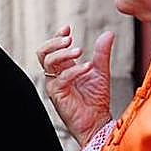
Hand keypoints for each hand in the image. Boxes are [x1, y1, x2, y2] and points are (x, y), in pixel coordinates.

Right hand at [37, 26, 113, 144]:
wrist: (97, 122)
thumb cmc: (96, 100)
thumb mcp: (101, 71)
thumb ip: (102, 53)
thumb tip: (108, 33)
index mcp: (63, 68)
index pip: (52, 48)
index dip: (57, 36)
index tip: (67, 28)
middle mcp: (56, 75)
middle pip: (43, 52)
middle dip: (54, 42)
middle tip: (69, 39)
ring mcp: (54, 85)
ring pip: (48, 62)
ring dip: (63, 53)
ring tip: (79, 51)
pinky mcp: (57, 95)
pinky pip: (61, 78)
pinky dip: (74, 70)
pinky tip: (87, 67)